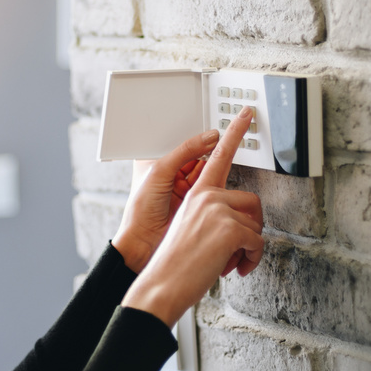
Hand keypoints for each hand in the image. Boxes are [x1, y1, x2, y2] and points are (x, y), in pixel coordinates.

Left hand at [112, 129, 219, 272]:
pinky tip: (222, 172)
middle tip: (228, 135)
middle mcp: (171, 172)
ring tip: (229, 149)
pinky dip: (217, 180)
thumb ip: (185, 152)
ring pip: (206, 169)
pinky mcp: (195, 201)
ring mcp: (184, 187)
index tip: (218, 128)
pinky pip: (211, 186)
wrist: (143, 243)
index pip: (182, 141)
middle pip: (197, 154)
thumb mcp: (160, 171)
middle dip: (209, 147)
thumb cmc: (141, 209)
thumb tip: (210, 137)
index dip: (198, 135)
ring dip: (215, 162)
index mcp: (157, 161)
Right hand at [121, 106, 264, 327]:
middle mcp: (206, 195)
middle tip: (232, 250)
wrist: (163, 283)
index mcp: (197, 193)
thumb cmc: (175, 263)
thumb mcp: (191, 229)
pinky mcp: (228, 226)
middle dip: (250, 230)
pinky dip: (250, 259)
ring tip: (226, 261)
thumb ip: (211, 217)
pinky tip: (233, 268)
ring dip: (248, 248)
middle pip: (252, 203)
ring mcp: (217, 208)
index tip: (247, 113)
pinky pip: (257, 242)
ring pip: (256, 225)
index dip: (236, 131)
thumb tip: (239, 225)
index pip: (219, 155)